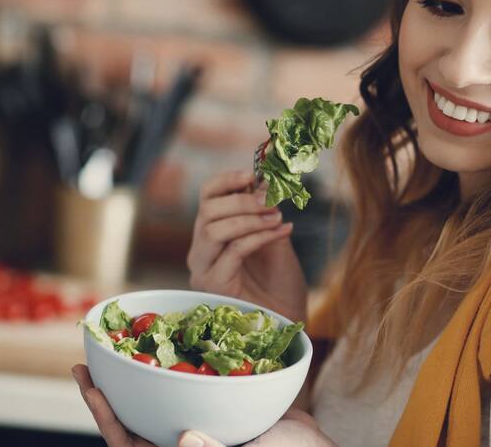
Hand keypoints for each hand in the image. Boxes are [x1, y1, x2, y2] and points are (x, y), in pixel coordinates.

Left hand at [72, 364, 334, 446]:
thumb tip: (184, 437)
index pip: (129, 442)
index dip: (106, 415)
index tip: (90, 384)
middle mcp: (183, 439)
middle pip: (136, 416)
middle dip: (112, 388)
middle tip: (90, 358)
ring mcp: (199, 422)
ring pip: (160, 397)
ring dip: (142, 372)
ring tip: (123, 344)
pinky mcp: (219, 404)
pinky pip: (193, 381)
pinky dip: (182, 361)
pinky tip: (177, 339)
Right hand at [187, 170, 307, 321]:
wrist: (289, 318)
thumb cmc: (280, 282)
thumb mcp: (275, 237)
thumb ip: (266, 211)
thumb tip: (267, 179)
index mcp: (212, 234)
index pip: (207, 197)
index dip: (226, 180)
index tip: (252, 173)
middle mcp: (201, 250)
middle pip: (207, 210)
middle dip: (242, 200)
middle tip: (272, 199)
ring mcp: (204, 269)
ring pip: (214, 229)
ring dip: (250, 218)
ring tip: (278, 217)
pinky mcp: (213, 285)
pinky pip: (233, 250)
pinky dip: (259, 236)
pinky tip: (282, 231)